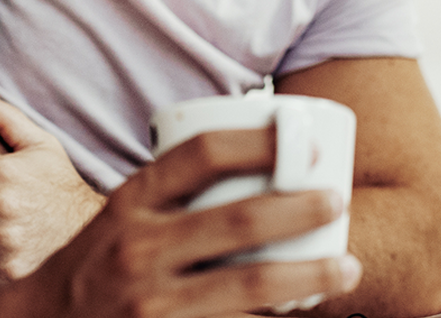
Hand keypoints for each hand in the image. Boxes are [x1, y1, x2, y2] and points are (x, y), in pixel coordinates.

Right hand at [0, 127, 361, 317]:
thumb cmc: (93, 266)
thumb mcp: (120, 217)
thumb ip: (172, 196)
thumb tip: (259, 165)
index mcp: (131, 203)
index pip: (201, 153)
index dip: (259, 141)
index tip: (302, 140)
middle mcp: (139, 248)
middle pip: (240, 220)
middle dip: (301, 207)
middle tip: (338, 200)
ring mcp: (152, 301)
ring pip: (251, 285)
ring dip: (309, 276)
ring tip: (347, 268)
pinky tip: (302, 314)